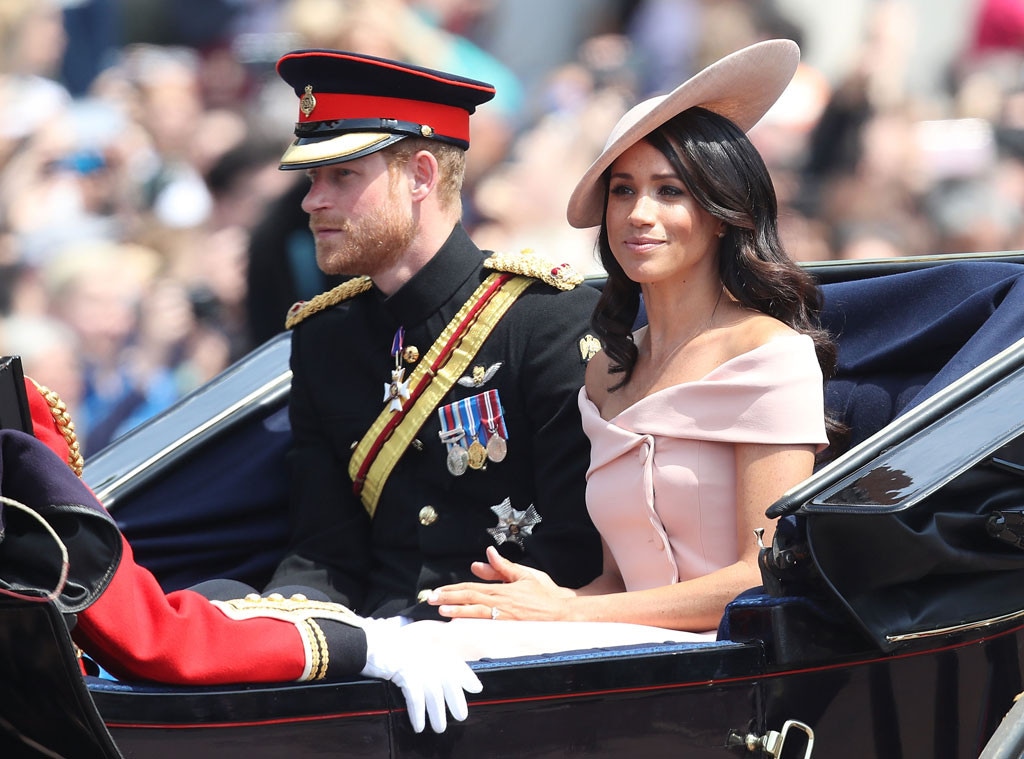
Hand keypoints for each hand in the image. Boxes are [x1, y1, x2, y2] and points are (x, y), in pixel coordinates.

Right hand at [360, 618, 481, 732]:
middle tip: (461, 716)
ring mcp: (418, 665)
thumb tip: (441, 676)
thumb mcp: (413, 648)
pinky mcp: (405, 674)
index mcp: (432, 649)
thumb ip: (428, 658)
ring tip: (439, 728)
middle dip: (457, 701)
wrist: (370, 642)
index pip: (456, 663)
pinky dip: (418, 714)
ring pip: (435, 695)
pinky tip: (419, 725)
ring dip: (438, 714)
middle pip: (449, 682)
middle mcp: (429, 656)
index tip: (477, 688)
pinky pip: (416, 699)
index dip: (467, 676)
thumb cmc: (389, 648)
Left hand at [429, 547, 574, 620]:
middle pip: (470, 598)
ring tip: (442, 610)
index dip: (454, 589)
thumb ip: (503, 566)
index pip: (473, 587)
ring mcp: (505, 617)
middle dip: (449, 598)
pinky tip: (461, 627)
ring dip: (457, 611)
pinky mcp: (510, 628)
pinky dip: (473, 626)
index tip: (439, 590)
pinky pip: (487, 626)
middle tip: (431, 599)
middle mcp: (501, 602)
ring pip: (476, 612)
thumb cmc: (544, 594)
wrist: (563, 613)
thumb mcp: (524, 575)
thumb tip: (487, 554)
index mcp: (503, 588)